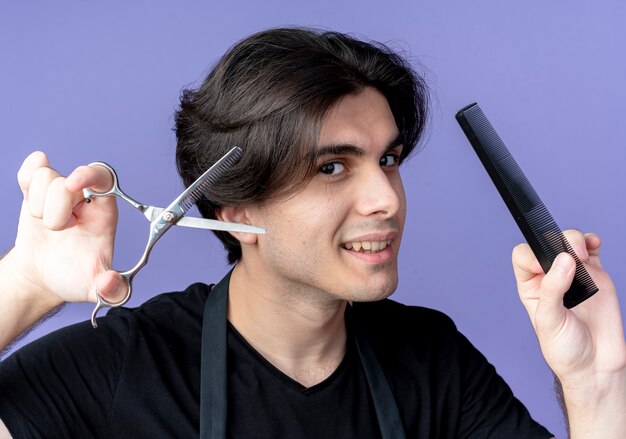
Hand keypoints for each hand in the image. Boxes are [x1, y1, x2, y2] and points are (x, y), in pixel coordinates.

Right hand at [7, 151, 124, 305]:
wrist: (43, 278)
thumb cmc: (73, 278)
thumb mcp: (95, 289)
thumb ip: (111, 291)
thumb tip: (108, 283)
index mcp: (103, 213)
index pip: (105, 179)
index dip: (90, 174)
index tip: (74, 183)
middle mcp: (84, 198)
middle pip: (67, 181)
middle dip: (57, 208)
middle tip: (59, 229)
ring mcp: (59, 193)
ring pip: (46, 177)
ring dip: (39, 206)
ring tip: (48, 226)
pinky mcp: (37, 193)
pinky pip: (31, 170)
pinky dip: (27, 178)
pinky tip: (32, 198)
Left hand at [513, 230, 625, 435]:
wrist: (597, 365)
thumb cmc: (565, 349)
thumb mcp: (550, 321)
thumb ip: (553, 290)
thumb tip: (563, 260)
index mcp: (531, 287)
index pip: (523, 257)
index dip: (532, 254)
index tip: (545, 264)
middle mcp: (550, 278)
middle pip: (547, 244)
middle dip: (557, 242)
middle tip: (571, 257)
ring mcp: (573, 274)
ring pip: (569, 242)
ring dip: (575, 240)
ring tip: (582, 256)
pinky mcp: (595, 275)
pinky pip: (591, 249)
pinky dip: (591, 241)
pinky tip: (592, 244)